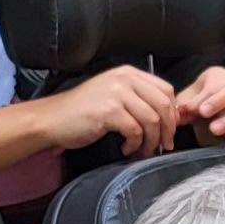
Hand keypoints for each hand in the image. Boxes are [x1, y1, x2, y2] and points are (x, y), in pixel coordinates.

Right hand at [48, 65, 176, 153]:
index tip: (170, 130)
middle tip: (164, 145)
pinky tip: (126, 149)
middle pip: (163, 105)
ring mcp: (116, 94)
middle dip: (168, 130)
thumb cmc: (82, 111)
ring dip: (151, 141)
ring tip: (142, 150)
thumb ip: (138, 99)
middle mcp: (124, 79)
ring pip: (152, 120)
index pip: (166, 90)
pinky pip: (135, 131)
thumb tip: (167, 117)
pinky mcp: (108, 111)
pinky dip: (135, 145)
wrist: (52, 119)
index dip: (172, 113)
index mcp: (128, 73)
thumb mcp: (113, 95)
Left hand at [172, 65, 224, 143]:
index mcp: (221, 77)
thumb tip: (177, 113)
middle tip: (203, 113)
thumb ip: (184, 106)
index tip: (189, 108)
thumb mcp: (191, 99)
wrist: (217, 109)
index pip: (215, 84)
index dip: (203, 97)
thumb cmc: (201, 101)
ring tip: (215, 130)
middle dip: (219, 102)